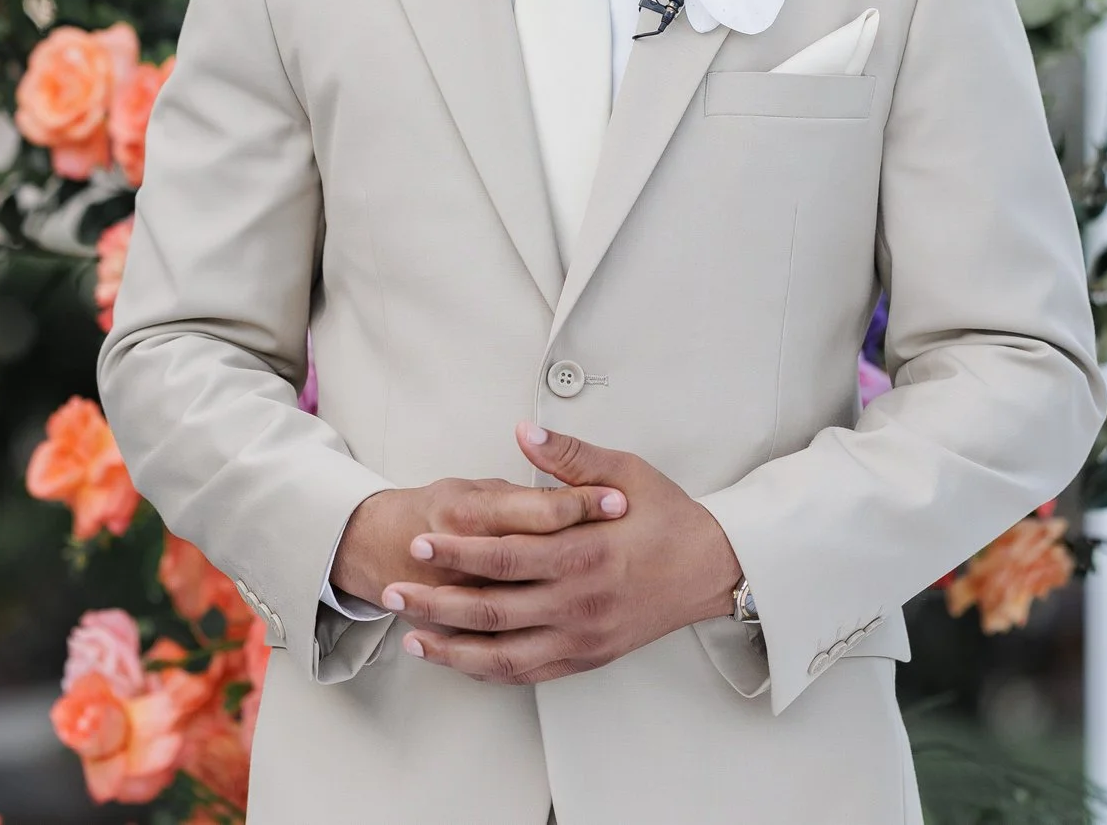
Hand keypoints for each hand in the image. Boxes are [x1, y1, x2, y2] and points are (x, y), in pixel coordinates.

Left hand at [385, 423, 742, 684]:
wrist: (713, 569)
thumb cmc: (669, 518)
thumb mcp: (626, 473)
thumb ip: (570, 457)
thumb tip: (525, 432)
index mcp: (586, 556)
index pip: (505, 558)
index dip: (456, 552)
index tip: (418, 542)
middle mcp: (580, 604)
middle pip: (492, 611)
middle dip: (436, 602)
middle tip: (393, 591)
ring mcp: (583, 638)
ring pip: (504, 654)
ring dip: (453, 648)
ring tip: (411, 636)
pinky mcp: (587, 657)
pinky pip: (528, 673)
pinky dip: (487, 670)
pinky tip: (459, 660)